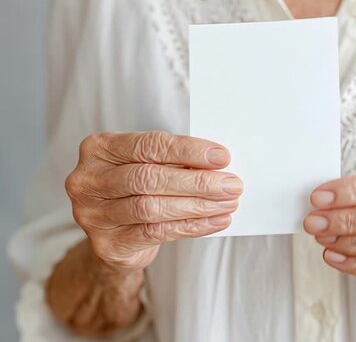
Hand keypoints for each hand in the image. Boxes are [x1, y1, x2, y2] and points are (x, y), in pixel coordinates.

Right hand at [65, 131, 242, 270]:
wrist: (116, 235)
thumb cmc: (138, 189)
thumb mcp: (149, 164)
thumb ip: (174, 160)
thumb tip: (218, 164)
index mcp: (99, 149)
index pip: (149, 145)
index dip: (188, 151)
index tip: (222, 157)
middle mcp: (88, 180)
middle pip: (149, 179)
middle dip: (197, 182)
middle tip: (232, 185)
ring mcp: (93, 215)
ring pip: (152, 208)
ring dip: (198, 206)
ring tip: (228, 203)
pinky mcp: (107, 244)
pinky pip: (156, 233)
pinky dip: (192, 227)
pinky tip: (216, 221)